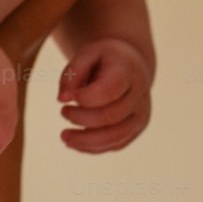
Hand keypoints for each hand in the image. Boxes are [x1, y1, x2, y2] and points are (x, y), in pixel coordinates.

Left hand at [57, 37, 151, 153]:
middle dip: (81, 118)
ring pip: (114, 137)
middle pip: (110, 116)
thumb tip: (61, 99)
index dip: (86, 98)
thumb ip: (72, 73)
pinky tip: (75, 142)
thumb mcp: (87, 54)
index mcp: (128, 72)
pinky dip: (92, 147)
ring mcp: (141, 115)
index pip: (109, 90)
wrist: (131, 65)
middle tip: (63, 111)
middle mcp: (139, 95)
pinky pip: (115, 145)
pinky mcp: (136, 129)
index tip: (69, 97)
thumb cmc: (105, 60)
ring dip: (85, 141)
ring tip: (64, 136)